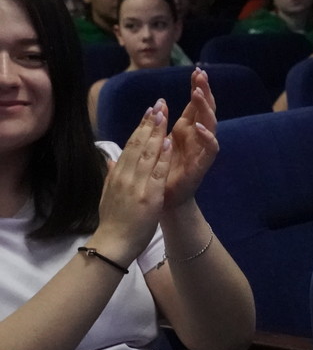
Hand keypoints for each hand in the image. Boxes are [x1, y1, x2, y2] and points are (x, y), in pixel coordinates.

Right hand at [91, 106, 171, 264]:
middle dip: (149, 123)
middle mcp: (125, 176)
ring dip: (156, 132)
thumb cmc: (113, 222)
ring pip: (147, 154)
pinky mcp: (148, 196)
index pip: (129, 146)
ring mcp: (136, 185)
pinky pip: (157, 172)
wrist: (113, 245)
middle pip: (137, 145)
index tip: (148, 112)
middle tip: (158, 104)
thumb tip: (109, 160)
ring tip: (163, 114)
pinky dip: (162, 156)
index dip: (139, 128)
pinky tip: (168, 141)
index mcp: (117, 176)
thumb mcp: (107, 195)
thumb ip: (110, 176)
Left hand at [164, 71, 218, 209]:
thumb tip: (158, 104)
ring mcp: (201, 149)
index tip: (196, 71)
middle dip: (204, 91)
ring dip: (205, 108)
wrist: (162, 202)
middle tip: (201, 75)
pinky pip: (211, 148)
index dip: (197, 88)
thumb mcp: (157, 143)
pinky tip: (200, 127)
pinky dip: (207, 136)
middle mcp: (196, 137)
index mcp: (185, 131)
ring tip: (199, 93)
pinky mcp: (203, 164)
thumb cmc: (160, 173)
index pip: (195, 104)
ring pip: (211, 123)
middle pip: (206, 109)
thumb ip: (159, 125)